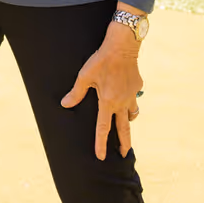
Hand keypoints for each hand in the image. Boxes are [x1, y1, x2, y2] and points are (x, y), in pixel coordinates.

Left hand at [60, 23, 142, 159]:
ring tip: (125, 124)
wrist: (123, 46)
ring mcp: (131, 95)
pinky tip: (125, 93)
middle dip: (124, 143)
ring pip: (132, 114)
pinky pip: (134, 98)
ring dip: (128, 121)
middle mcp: (121, 102)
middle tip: (124, 154)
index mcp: (107, 102)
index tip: (102, 157)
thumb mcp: (84, 76)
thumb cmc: (101, 60)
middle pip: (124, 128)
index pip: (103, 128)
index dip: (101, 144)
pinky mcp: (138, 86)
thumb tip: (65, 105)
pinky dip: (130, 100)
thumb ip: (76, 93)